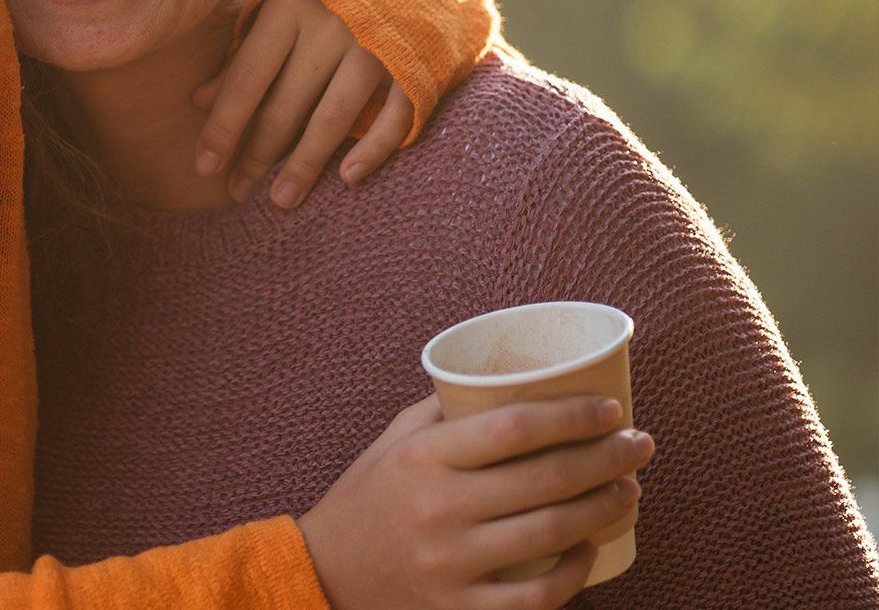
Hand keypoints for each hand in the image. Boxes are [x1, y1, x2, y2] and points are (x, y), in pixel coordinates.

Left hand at [192, 0, 414, 208]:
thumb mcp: (279, 8)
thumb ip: (244, 53)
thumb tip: (198, 101)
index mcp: (288, 8)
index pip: (247, 79)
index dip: (223, 126)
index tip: (204, 167)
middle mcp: (330, 27)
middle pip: (285, 105)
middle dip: (257, 154)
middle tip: (235, 192)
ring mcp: (375, 46)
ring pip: (332, 118)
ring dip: (304, 164)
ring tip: (281, 199)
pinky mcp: (414, 61)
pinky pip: (394, 115)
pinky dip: (372, 148)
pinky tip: (348, 178)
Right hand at [297, 395, 653, 609]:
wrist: (329, 568)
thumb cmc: (371, 494)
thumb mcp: (396, 441)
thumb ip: (449, 413)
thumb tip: (519, 381)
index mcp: (423, 458)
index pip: (514, 427)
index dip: (573, 416)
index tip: (611, 409)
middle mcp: (438, 509)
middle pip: (547, 478)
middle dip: (609, 458)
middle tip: (640, 444)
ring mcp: (450, 563)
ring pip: (552, 534)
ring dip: (605, 508)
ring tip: (630, 489)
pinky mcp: (460, 607)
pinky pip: (535, 595)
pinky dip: (573, 573)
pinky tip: (590, 549)